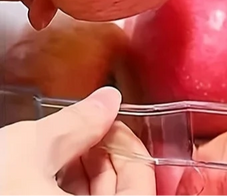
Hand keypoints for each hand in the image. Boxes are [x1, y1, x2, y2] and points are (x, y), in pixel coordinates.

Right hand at [0, 87, 155, 195]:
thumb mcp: (28, 150)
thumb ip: (77, 124)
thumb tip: (108, 100)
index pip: (140, 185)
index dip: (128, 146)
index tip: (110, 122)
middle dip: (105, 162)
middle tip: (88, 131)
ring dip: (82, 181)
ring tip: (62, 149)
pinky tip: (42, 177)